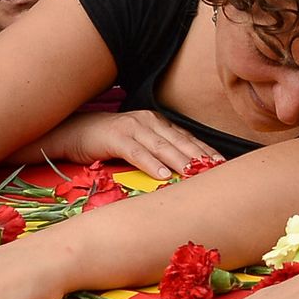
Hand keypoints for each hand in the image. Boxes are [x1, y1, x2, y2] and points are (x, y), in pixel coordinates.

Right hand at [35, 110, 222, 178]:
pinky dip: (151, 164)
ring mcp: (133, 128)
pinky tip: (163, 176)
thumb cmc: (110, 142)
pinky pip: (137, 152)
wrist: (74, 132)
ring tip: (195, 175)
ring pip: (162, 147)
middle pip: (180, 141)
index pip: (188, 138)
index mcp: (158, 123)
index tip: (223, 165)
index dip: (206, 151)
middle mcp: (149, 122)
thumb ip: (160, 152)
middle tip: (218, 170)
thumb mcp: (140, 144)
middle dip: (201, 156)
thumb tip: (184, 172)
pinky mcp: (116, 137)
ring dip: (180, 161)